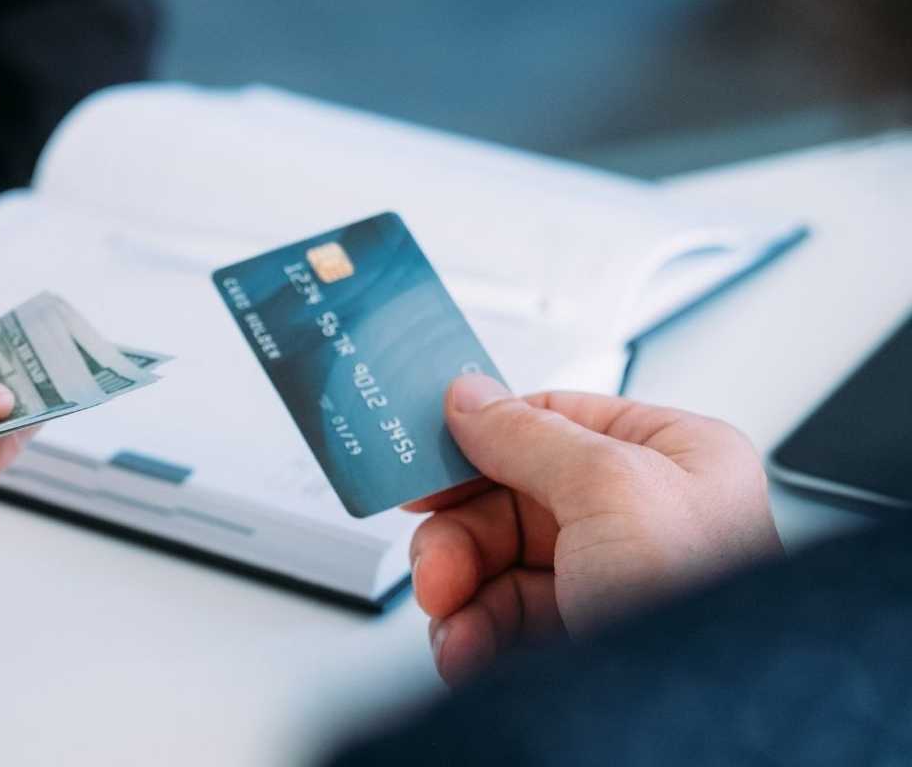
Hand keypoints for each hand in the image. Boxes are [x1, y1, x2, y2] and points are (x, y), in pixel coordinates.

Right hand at [409, 374, 781, 685]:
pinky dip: (472, 634)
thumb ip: (528, 434)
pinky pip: (504, 619)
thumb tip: (469, 397)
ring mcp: (610, 579)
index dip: (482, 440)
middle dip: (460, 538)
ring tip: (452, 624)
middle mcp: (641, 515)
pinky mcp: (583, 636)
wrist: (694, 726)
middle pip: (510, 498)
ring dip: (459, 593)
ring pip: (497, 563)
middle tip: (435, 569)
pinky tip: (467, 650)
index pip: (553, 420)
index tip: (422, 460)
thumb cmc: (701, 602)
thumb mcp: (608, 489)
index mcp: (672, 458)